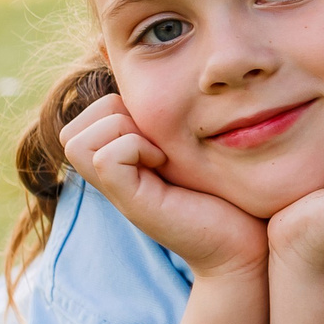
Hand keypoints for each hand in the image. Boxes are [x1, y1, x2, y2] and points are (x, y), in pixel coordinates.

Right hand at [61, 92, 266, 279]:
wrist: (248, 244)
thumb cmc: (229, 193)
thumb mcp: (193, 145)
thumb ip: (168, 119)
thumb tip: (153, 79)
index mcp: (122, 160)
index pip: (85, 116)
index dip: (118, 107)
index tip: (162, 129)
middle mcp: (112, 176)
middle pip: (74, 126)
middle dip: (116, 115)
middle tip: (159, 139)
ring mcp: (117, 191)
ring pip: (77, 138)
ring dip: (122, 130)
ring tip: (161, 151)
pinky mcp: (130, 203)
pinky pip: (105, 157)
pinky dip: (134, 147)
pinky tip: (165, 162)